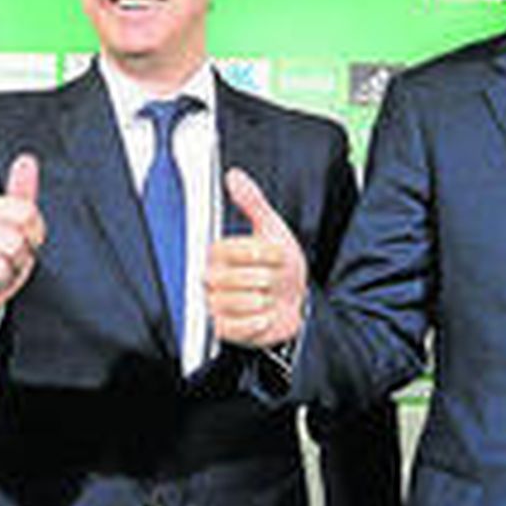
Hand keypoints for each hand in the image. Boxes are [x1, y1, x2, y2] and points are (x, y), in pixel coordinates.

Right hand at [204, 168, 306, 347]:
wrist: (296, 304)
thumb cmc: (282, 268)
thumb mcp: (271, 230)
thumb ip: (252, 203)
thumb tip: (234, 176)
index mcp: (218, 253)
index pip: (231, 250)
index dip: (260, 254)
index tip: (277, 256)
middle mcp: (210, 278)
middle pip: (235, 278)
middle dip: (264, 279)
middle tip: (271, 280)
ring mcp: (213, 305)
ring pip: (238, 302)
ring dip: (264, 302)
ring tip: (267, 298)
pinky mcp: (221, 330)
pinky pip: (239, 326)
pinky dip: (259, 322)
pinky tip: (263, 316)